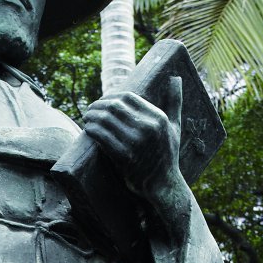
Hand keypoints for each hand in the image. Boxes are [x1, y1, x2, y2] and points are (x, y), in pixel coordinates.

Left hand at [82, 79, 186, 221]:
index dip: (111, 96)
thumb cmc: (168, 154)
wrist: (163, 185)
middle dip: (98, 105)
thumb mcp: (175, 126)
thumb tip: (176, 77)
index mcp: (158, 118)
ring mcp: (135, 143)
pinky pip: (102, 137)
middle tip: (90, 109)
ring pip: (105, 120)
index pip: (128, 96)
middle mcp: (148, 128)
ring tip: (86, 117)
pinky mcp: (124, 157)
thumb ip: (175, 101)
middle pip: (114, 106)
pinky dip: (92, 130)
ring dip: (91, 116)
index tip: (103, 101)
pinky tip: (88, 129)